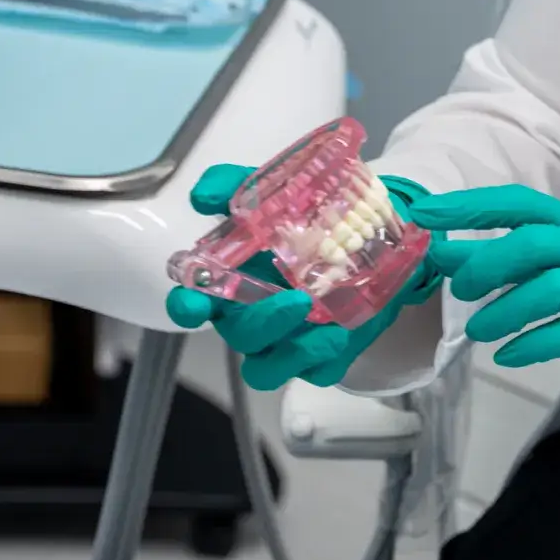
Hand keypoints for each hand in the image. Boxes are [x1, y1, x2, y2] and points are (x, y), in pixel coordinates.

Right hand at [165, 163, 441, 389]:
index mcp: (233, 282)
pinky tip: (340, 336)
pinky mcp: (319, 357)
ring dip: (290, 353)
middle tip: (297, 300)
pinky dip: (322, 360)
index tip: (194, 303)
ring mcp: (284, 342)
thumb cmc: (311, 218)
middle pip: (238, 335)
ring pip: (266, 369)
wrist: (372, 235)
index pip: (194, 301)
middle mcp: (251, 316)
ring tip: (324, 327)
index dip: (187, 306)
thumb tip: (203, 195)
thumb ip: (238, 186)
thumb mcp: (280, 191)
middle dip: (262, 322)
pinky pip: (313, 373)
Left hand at [410, 186, 559, 399]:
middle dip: (487, 263)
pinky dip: (532, 344)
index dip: (473, 207)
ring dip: (504, 311)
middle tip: (461, 289)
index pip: (522, 205)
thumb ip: (528, 263)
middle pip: (533, 242)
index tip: (428, 215)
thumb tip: (455, 261)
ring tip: (478, 332)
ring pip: (547, 287)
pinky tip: (510, 356)